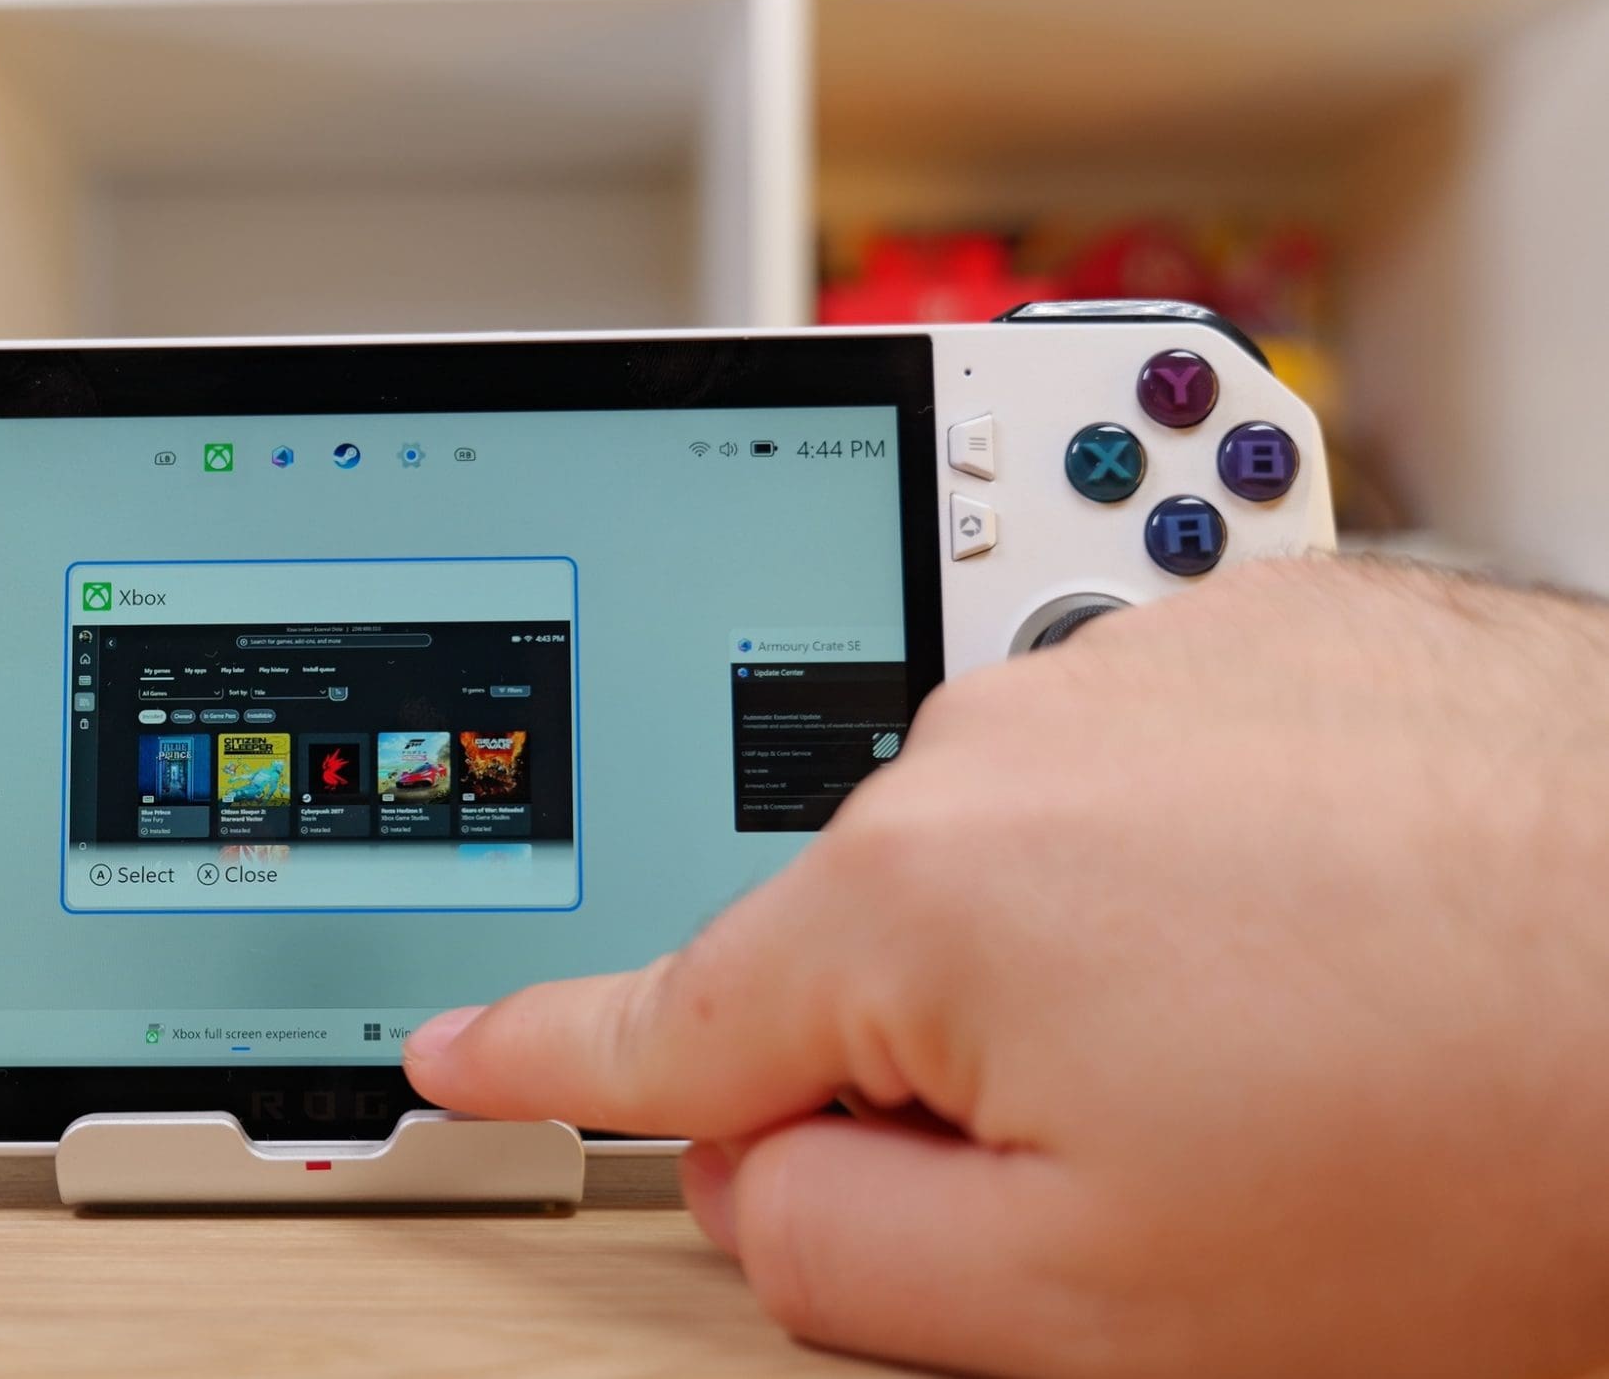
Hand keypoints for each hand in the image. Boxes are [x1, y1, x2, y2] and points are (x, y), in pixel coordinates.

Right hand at [407, 559, 1608, 1378]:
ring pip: (1018, 856)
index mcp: (916, 900)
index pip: (666, 1012)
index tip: (453, 1049)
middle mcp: (1003, 735)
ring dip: (1092, 955)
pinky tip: (1342, 935)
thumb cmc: (1478, 1145)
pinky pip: (1155, 767)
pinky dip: (1204, 862)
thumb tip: (757, 1170)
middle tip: (1157, 1153)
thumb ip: (840, 1250)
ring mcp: (1147, 662)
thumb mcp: (1091, 1305)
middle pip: (871, 948)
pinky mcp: (1279, 625)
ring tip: (1297, 1037)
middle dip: (947, 1061)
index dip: (541, 1053)